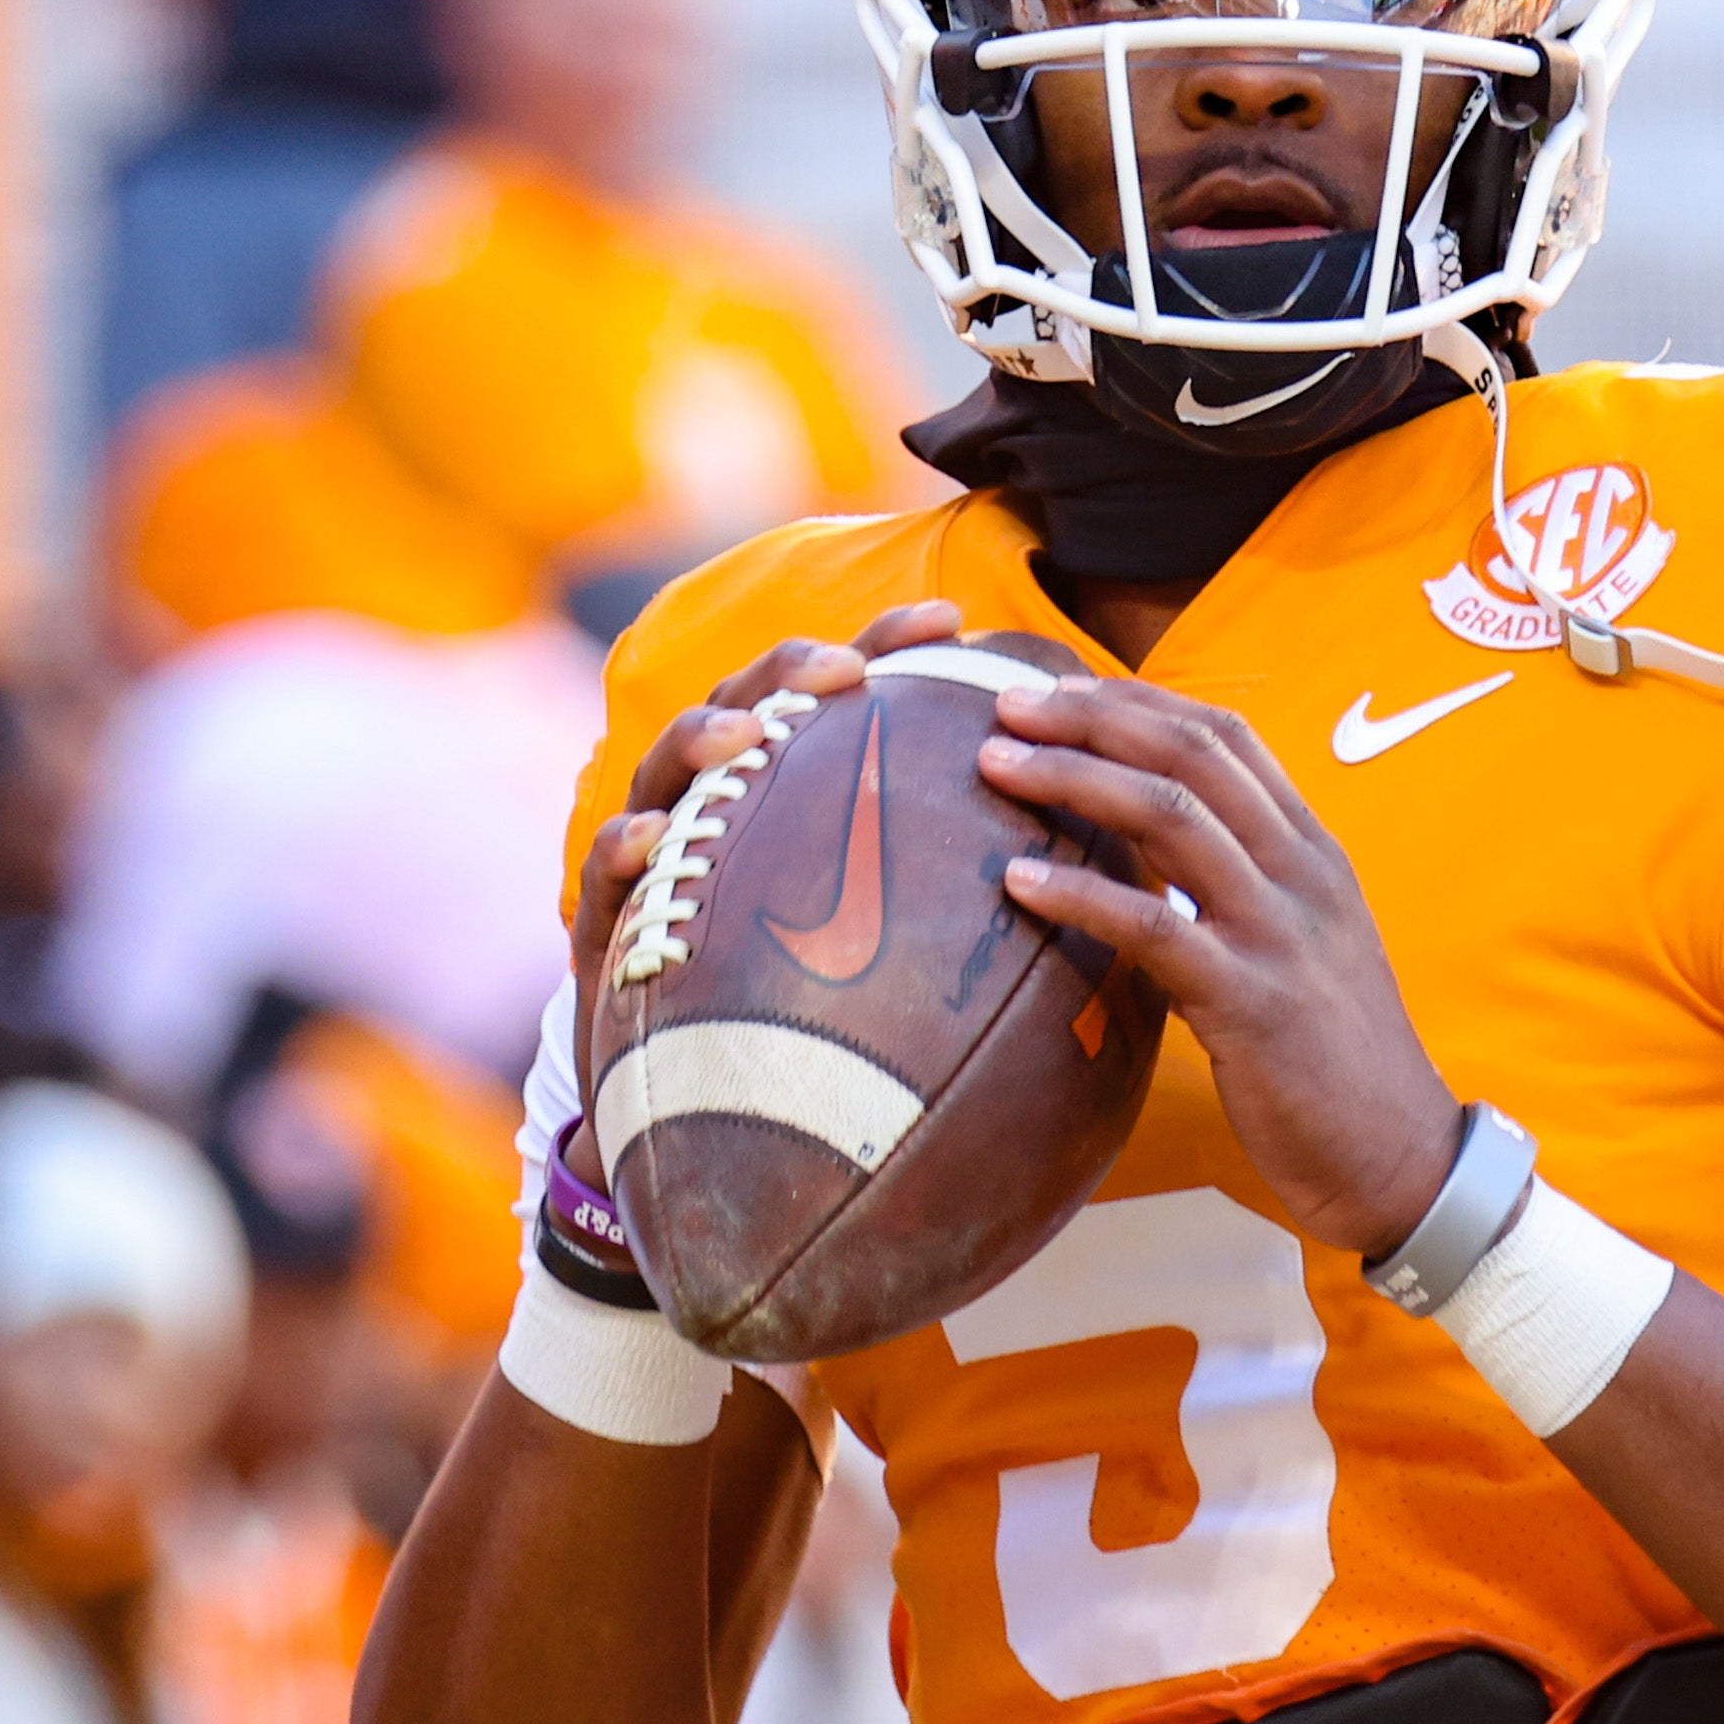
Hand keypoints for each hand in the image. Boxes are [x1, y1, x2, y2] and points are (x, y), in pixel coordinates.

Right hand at [565, 600, 965, 1182]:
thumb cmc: (815, 1011)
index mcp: (795, 787)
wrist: (707, 1103)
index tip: (950, 620)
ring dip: (703, 736)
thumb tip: (1118, 883)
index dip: (887, 647)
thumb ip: (971, 899)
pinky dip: (624, 846)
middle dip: (792, 670)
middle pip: (750, 701)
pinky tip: (652, 839)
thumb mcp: (897, 945)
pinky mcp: (608, 919)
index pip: (839, 698)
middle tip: (846, 671)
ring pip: (670, 763)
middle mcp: (725, 800)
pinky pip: (605, 871)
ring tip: (745, 736)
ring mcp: (661, 851)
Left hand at [981, 676, 1461, 1257]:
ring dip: (1073, 778)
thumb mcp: (1301, 946)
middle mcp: (1302, 874)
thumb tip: (1136, 847)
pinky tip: (1016, 883)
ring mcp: (1280, 934)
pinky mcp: (1252, 1003)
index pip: (1226, 737)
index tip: (1060, 688)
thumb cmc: (1336, 1060)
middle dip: (1092, 717)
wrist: (1400, 1156)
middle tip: (1008, 705)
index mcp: (1314, 853)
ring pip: (1171, 818)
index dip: (1138, 701)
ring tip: (994, 766)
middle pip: (1190, 756)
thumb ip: (1234, 887)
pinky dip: (1079, 895)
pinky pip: (1154, 927)